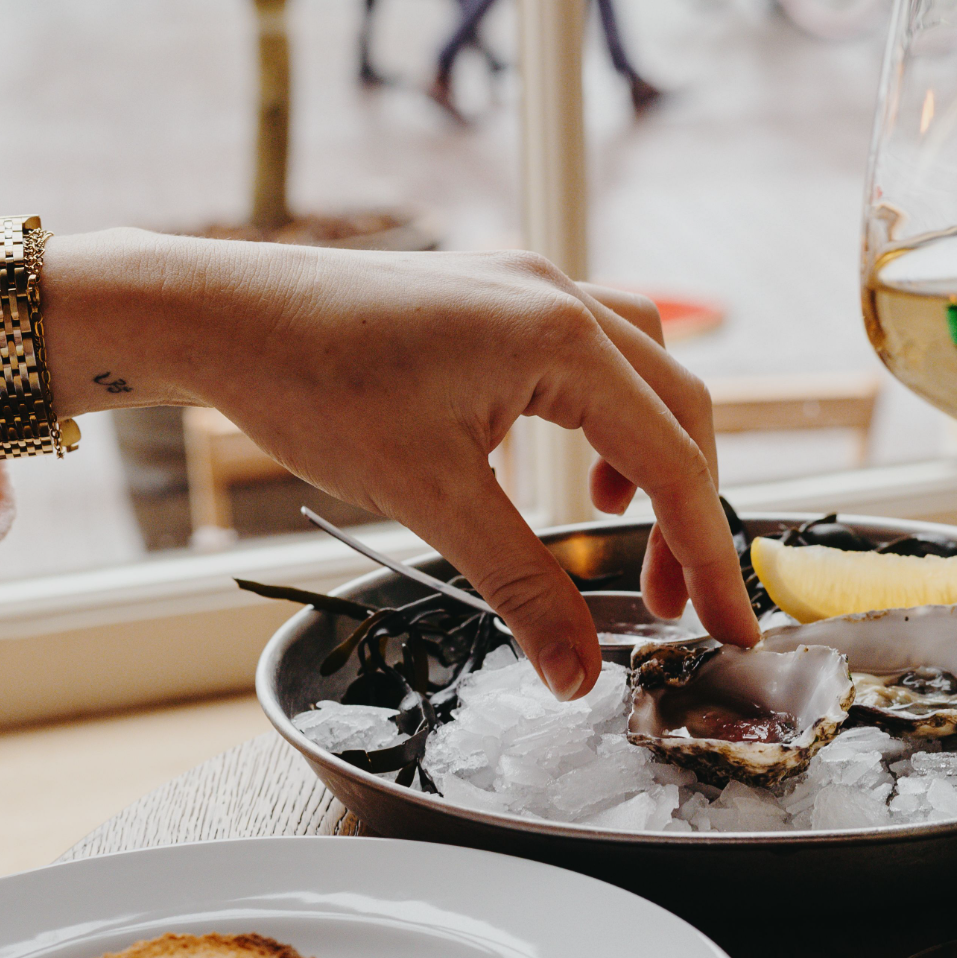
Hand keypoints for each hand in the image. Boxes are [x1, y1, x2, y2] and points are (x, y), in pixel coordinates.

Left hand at [181, 242, 759, 698]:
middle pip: (680, 409)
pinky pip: (591, 353)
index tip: (731, 625)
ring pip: (644, 373)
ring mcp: (530, 287)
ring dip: (651, 456)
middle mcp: (561, 297)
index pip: (673, 462)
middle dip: (687, 511)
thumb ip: (518, 586)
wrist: (225, 314)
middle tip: (672, 600)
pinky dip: (602, 418)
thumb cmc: (313, 384)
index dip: (709, 554)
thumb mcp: (428, 500)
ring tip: (616, 530)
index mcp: (561, 338)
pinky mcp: (497, 295)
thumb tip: (575, 671)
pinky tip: (562, 468)